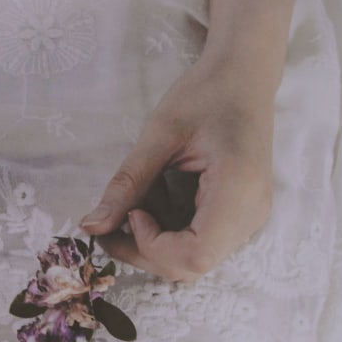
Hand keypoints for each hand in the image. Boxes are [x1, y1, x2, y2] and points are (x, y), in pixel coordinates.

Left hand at [79, 57, 275, 282]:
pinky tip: (158, 197)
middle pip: (191, 266)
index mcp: (239, 190)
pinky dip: (166, 229)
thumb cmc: (207, 93)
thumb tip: (91, 226)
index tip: (132, 213)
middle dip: (143, 250)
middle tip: (111, 222)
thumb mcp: (160, 134)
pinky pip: (198, 242)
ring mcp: (248, 219)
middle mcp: (251, 214)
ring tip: (139, 198)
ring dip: (153, 240)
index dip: (152, 247)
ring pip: (192, 259)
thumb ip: (127, 183)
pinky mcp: (239, 217)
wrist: (245, 76)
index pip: (194, 256)